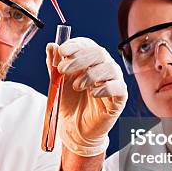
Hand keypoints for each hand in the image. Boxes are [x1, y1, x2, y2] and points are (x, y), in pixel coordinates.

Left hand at [46, 37, 127, 156]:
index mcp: (89, 59)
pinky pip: (118, 87)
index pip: (87, 44)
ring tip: (77, 87)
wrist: (75, 126)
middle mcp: (103, 65)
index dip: (75, 45)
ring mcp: (113, 80)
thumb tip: (51, 45)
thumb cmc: (70, 101)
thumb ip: (54, 64)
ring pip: (109, 68)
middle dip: (78, 59)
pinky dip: (105, 88)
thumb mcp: (57, 81)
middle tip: (62, 69)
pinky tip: (93, 94)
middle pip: (98, 53)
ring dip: (90, 75)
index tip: (62, 51)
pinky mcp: (120, 96)